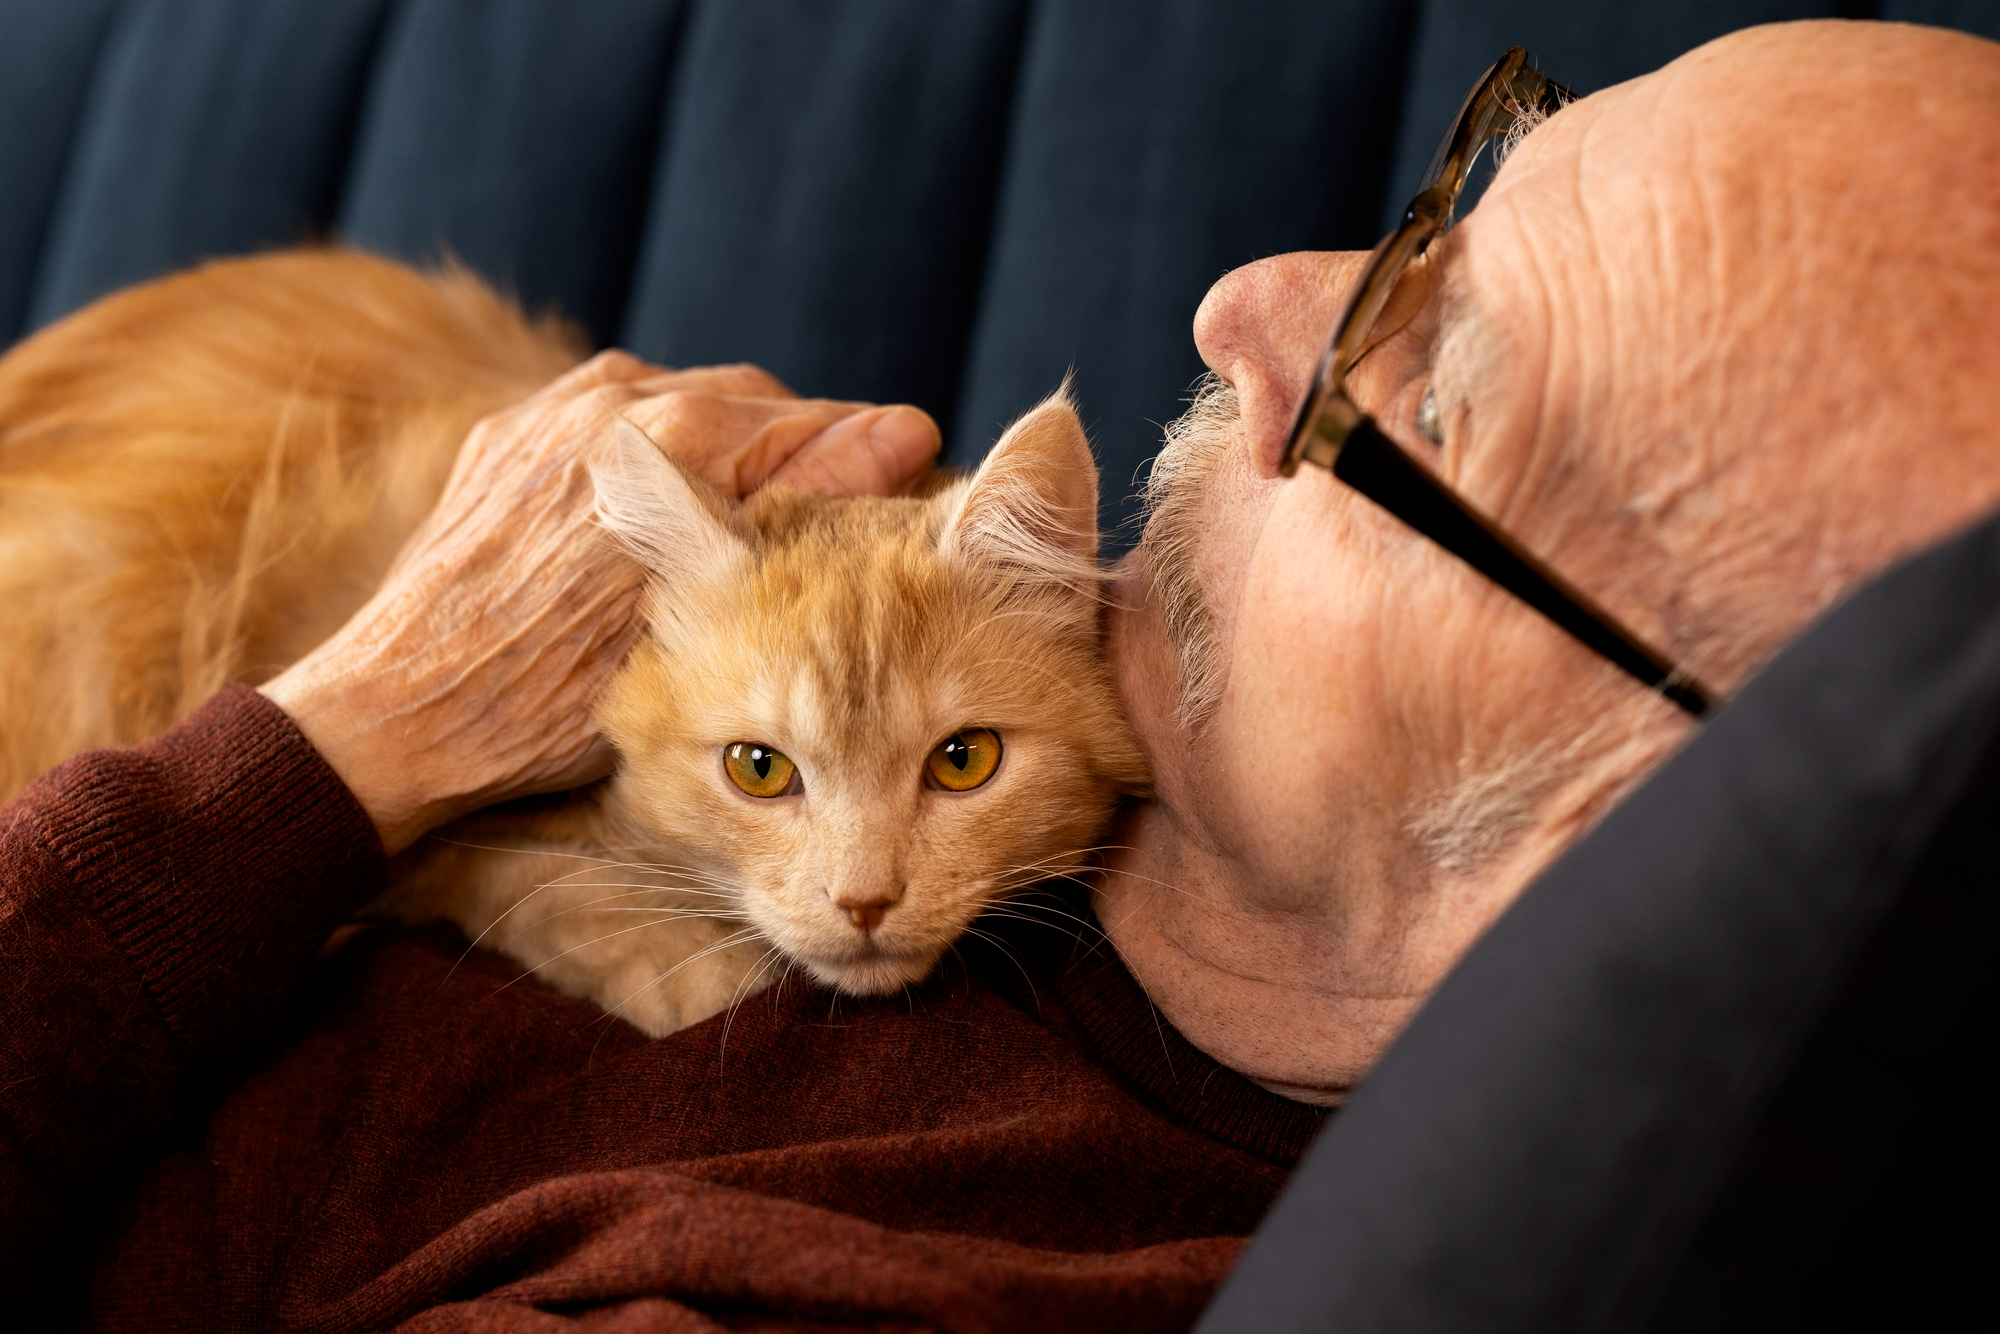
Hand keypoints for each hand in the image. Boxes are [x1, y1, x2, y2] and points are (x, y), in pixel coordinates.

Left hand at [261, 351, 939, 852]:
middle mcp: (612, 399)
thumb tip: (904, 436)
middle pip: (755, 405)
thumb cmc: (551, 701)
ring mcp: (552, 411)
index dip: (871, 466)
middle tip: (835, 538)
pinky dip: (659, 461)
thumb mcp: (706, 625)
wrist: (396, 716)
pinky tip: (672, 526)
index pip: (815, 426)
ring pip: (687, 406)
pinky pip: (617, 421)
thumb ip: (804, 516)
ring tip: (753, 536)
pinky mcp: (509, 436)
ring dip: (732, 458)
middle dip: (803, 460)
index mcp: (672, 442)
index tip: (913, 501)